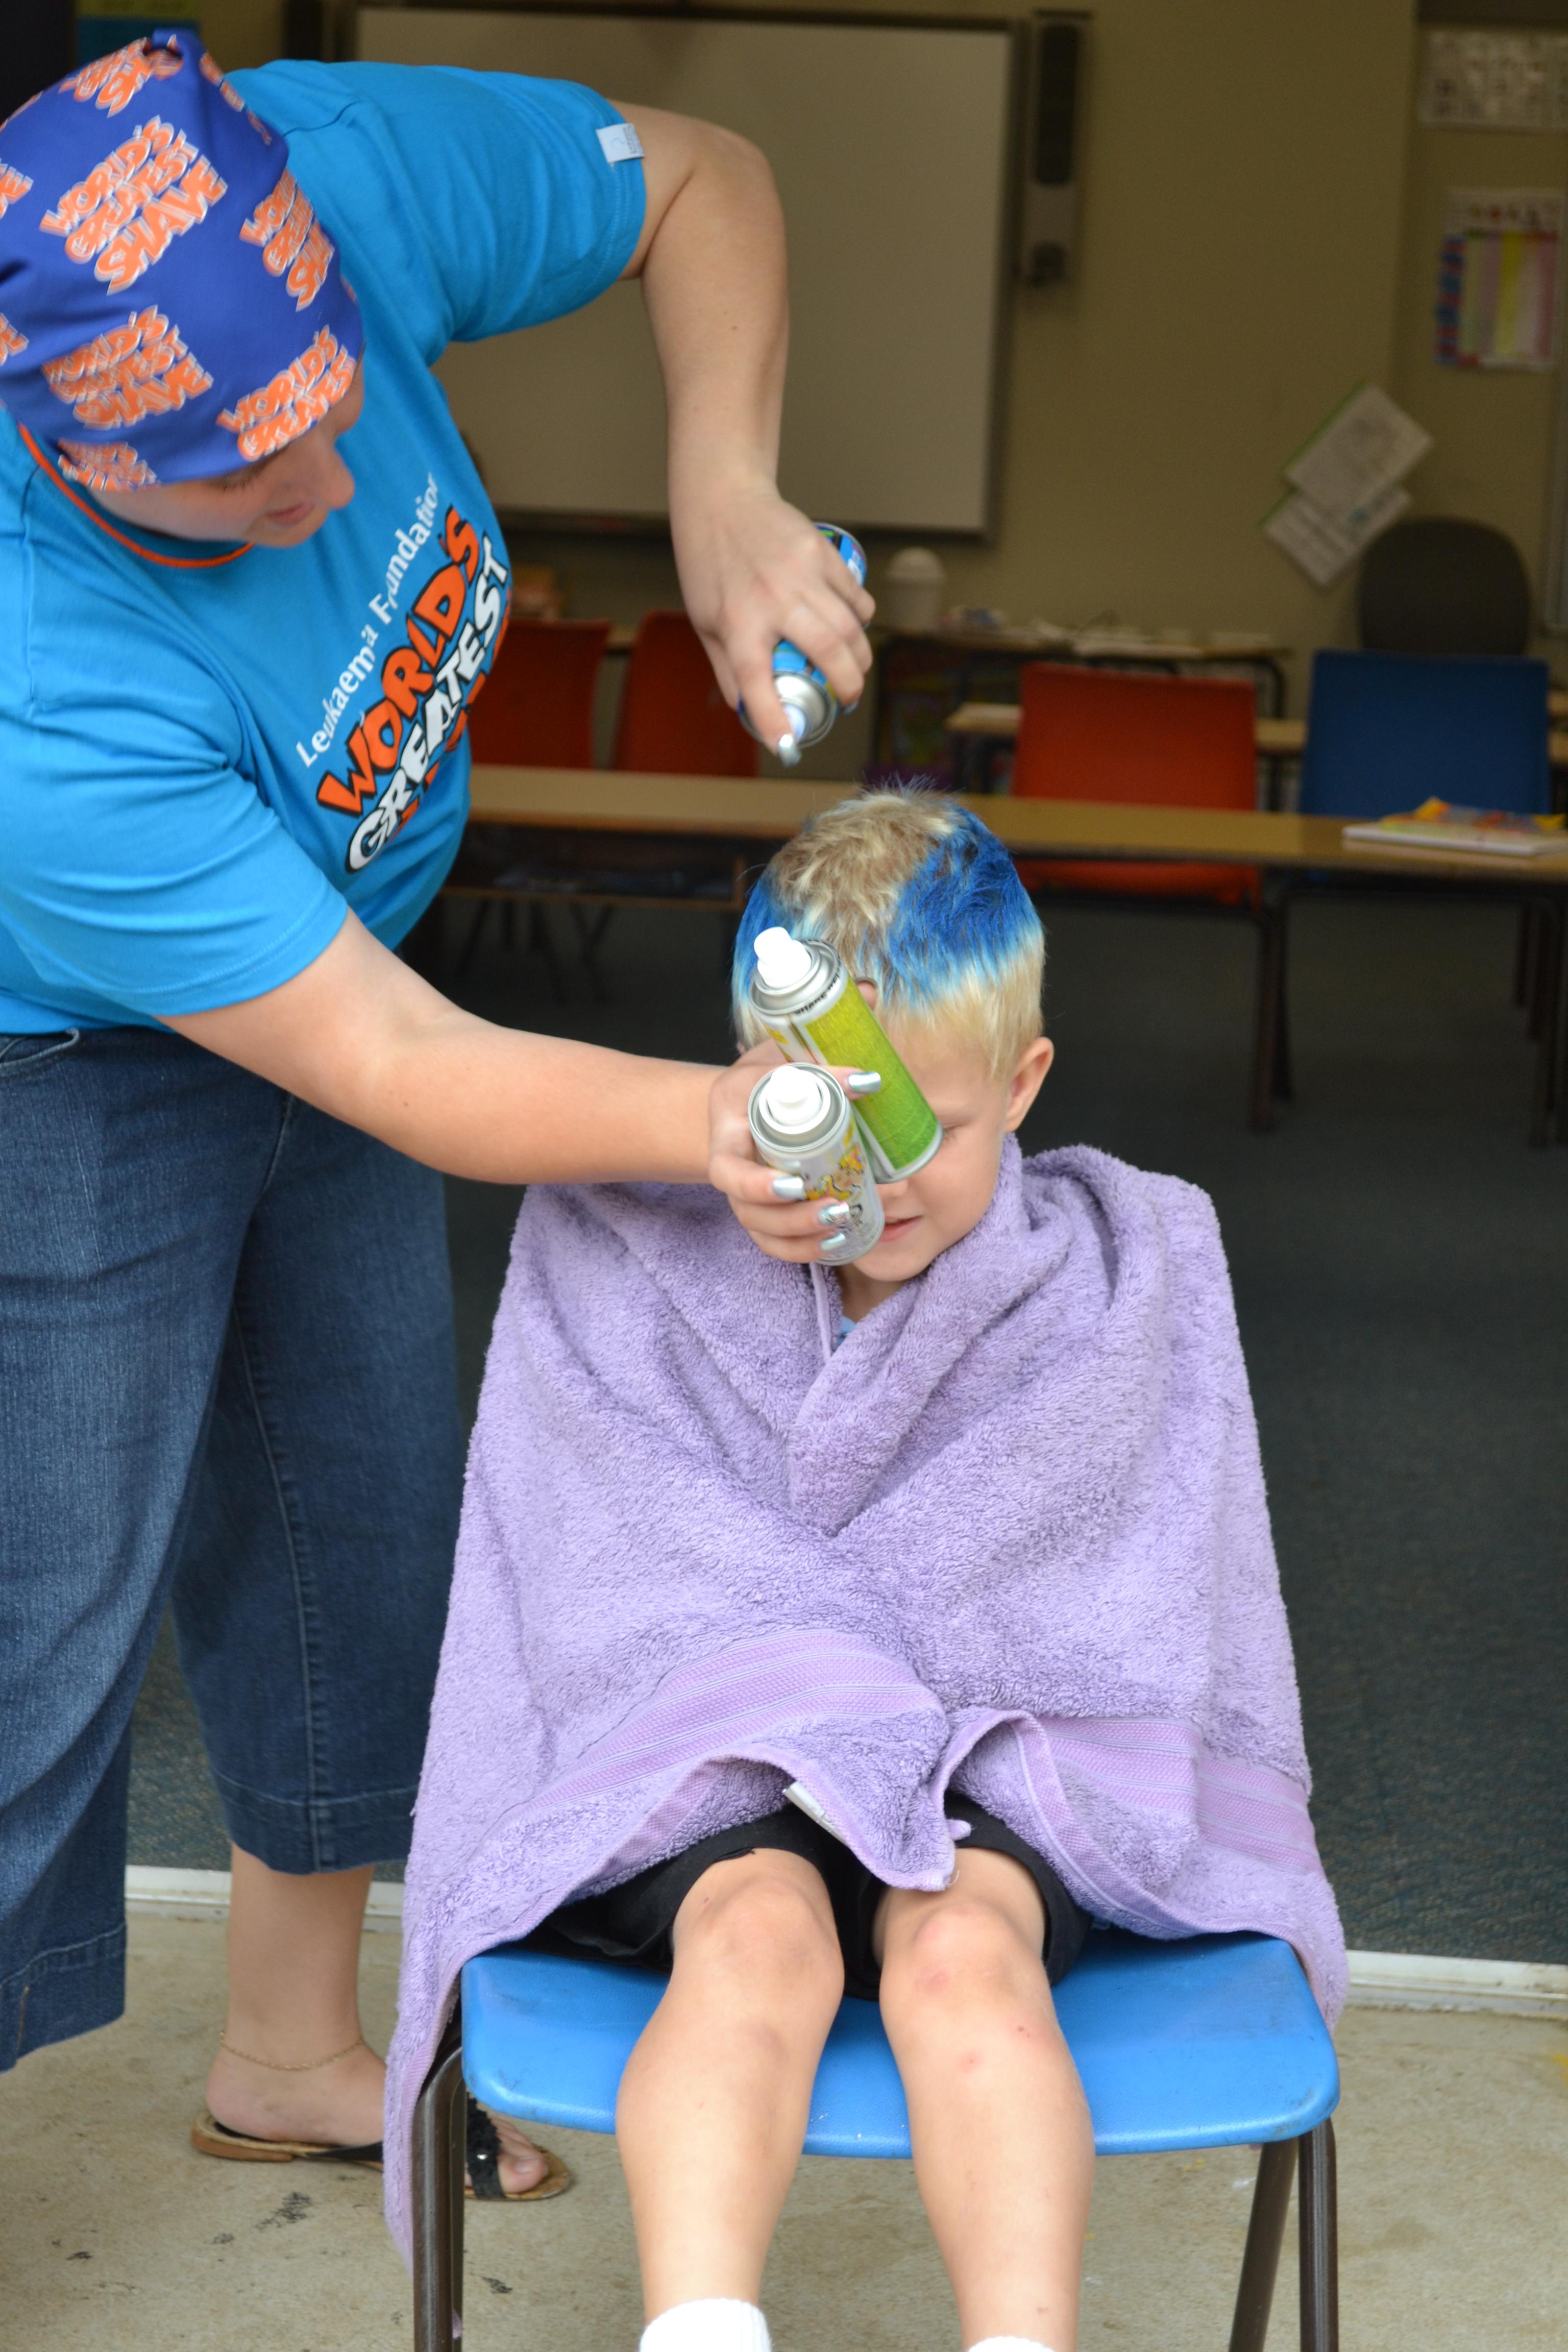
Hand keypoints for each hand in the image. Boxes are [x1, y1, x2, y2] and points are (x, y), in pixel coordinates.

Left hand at [673, 477, 875, 754]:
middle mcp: (772, 599)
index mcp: (737, 623)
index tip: (788, 745)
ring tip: (854, 669)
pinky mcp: (821, 554)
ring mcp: (802, 574)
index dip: (775, 720)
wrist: (722, 501)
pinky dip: (861, 619)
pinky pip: (855, 597)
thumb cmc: (709, 565)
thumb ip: (728, 669)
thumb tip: (750, 710)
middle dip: (849, 686)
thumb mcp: (705, 623)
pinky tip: (853, 627)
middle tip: (847, 699)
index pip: (758, 682)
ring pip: (851, 627)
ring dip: (860, 657)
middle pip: (830, 652)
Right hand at [710, 1042, 891, 1263]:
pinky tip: (837, 1242)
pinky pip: (777, 1245)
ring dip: (803, 1236)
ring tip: (841, 1222)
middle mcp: (732, 1171)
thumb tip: (872, 994)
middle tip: (834, 1206)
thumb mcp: (783, 1053)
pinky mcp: (765, 1213)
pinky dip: (805, 1251)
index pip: (728, 1170)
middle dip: (791, 1217)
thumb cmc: (764, 1078)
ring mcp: (746, 1197)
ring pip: (763, 1234)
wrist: (743, 1106)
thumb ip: (821, 1034)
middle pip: (748, 1211)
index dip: (756, 1184)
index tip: (795, 1183)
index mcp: (728, 1132)